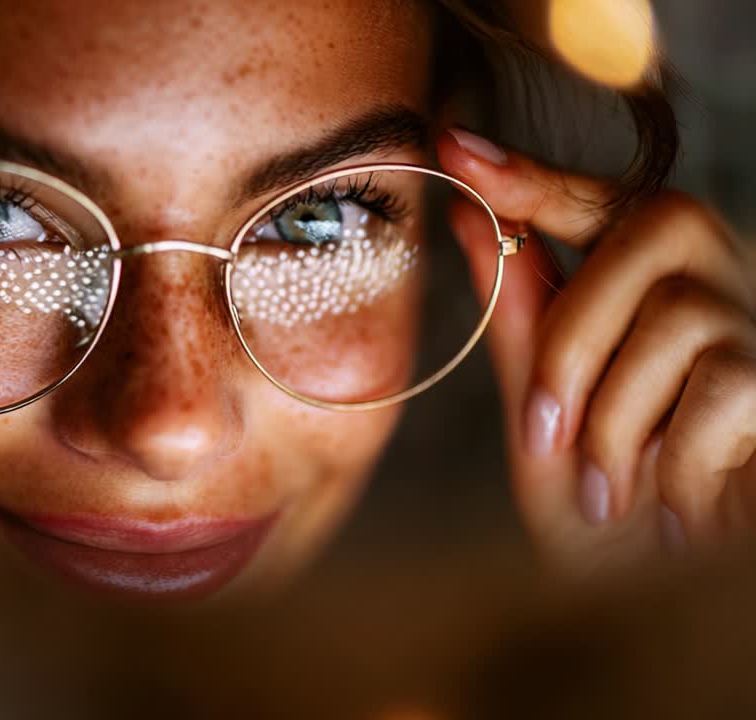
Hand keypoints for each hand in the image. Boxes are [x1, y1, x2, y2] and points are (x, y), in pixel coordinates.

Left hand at [438, 128, 755, 574]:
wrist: (664, 610)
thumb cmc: (607, 516)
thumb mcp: (542, 420)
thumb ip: (519, 324)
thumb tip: (468, 222)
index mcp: (638, 288)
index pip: (588, 205)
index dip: (530, 176)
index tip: (456, 145)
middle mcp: (707, 283)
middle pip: (637, 240)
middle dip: (570, 345)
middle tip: (546, 436)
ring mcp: (755, 325)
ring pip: (671, 321)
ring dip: (617, 423)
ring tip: (609, 492)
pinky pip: (721, 386)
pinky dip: (674, 460)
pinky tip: (670, 512)